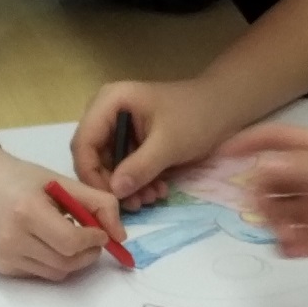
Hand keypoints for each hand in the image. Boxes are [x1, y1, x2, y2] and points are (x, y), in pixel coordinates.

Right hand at [0, 140, 124, 282]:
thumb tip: (120, 235)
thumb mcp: (60, 181)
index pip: (71, 241)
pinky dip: (53, 262)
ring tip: (69, 236)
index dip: (93, 240)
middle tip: (93, 238)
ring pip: (57, 273)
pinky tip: (47, 241)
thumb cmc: (20, 178)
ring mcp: (5, 256)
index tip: (101, 232)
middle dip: (89, 253)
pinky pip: (41, 273)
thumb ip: (97, 202)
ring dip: (73, 259)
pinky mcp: (2, 268)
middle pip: (67, 262)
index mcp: (27, 211)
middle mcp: (12, 238)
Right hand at [71, 77, 244, 205]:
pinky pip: (124, 168)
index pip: (83, 142)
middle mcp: (106, 113)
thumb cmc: (196, 116)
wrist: (224, 108)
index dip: (90, 174)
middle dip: (112, 184)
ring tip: (151, 198)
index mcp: (108, 102)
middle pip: (92, 157)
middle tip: (135, 204)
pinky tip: (157, 191)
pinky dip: (138, 182)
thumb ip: (140, 167)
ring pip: (109, 167)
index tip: (109, 200)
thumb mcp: (168, 143)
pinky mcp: (131, 142)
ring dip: (128, 187)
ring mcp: (118, 129)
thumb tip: (114, 192)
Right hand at [223, 124, 307, 286]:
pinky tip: (294, 249)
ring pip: (276, 209)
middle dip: (261, 190)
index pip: (281, 140)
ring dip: (272, 219)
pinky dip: (284, 243)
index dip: (251, 142)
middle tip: (264, 209)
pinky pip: (287, 238)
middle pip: (273, 176)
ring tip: (286, 233)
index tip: (222, 153)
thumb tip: (264, 163)